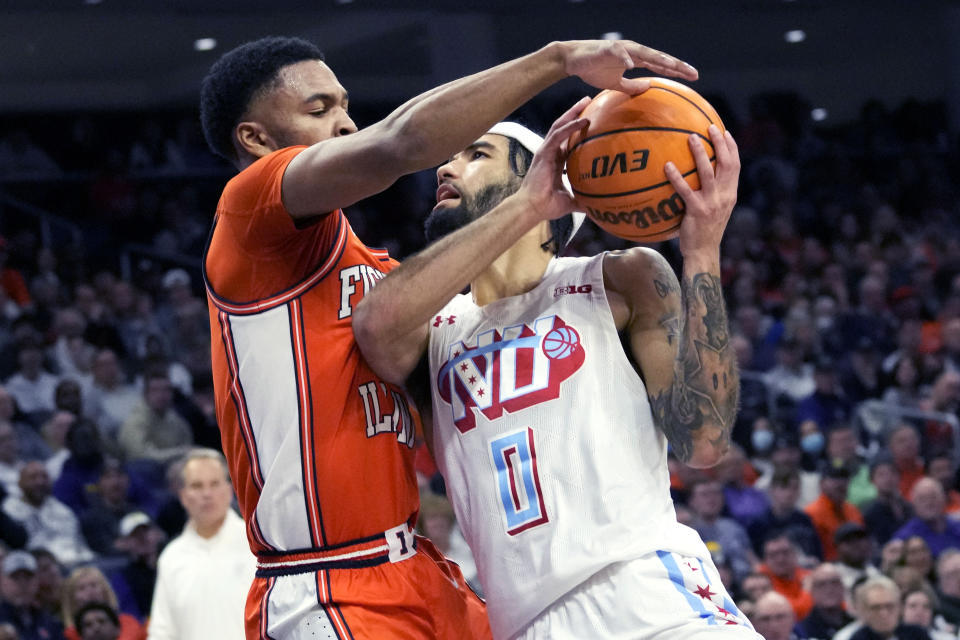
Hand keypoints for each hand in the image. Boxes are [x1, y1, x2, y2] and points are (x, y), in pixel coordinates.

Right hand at [516, 97, 591, 220]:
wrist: (532, 208)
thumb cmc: (547, 205)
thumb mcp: (569, 201)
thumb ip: (581, 200)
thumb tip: (596, 207)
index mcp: (555, 161)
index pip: (567, 139)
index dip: (576, 129)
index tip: (590, 119)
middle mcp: (550, 153)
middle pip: (562, 127)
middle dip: (574, 113)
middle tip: (588, 101)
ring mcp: (546, 151)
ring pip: (559, 126)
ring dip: (572, 113)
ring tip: (585, 102)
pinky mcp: (544, 153)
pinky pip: (558, 135)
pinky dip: (570, 127)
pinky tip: (583, 120)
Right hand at [561, 40, 697, 94]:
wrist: (574, 60)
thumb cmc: (594, 69)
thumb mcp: (616, 83)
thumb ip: (631, 86)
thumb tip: (648, 87)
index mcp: (637, 58)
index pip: (661, 65)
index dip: (677, 70)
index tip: (692, 77)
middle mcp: (634, 51)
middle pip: (659, 58)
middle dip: (677, 65)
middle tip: (694, 74)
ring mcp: (622, 49)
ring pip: (645, 53)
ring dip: (659, 59)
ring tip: (672, 66)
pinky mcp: (608, 49)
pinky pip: (619, 53)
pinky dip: (625, 57)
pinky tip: (632, 64)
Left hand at [666, 125, 740, 257]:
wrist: (703, 252)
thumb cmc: (705, 230)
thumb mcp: (715, 208)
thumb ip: (713, 191)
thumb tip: (699, 174)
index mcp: (730, 194)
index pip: (735, 166)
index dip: (732, 147)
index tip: (724, 131)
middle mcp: (725, 196)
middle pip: (727, 164)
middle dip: (720, 143)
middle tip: (709, 127)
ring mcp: (712, 203)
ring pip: (708, 172)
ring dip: (700, 153)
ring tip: (691, 137)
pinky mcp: (697, 211)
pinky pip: (685, 190)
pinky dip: (676, 177)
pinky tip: (667, 165)